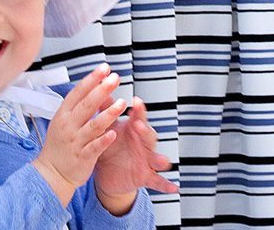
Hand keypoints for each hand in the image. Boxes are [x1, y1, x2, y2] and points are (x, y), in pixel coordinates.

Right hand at [33, 64, 126, 206]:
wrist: (51, 172)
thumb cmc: (59, 145)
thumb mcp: (61, 121)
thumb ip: (76, 106)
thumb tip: (91, 86)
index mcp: (63, 115)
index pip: (78, 92)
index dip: (91, 79)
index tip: (103, 69)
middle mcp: (68, 126)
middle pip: (86, 104)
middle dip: (101, 90)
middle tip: (115, 78)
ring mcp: (75, 141)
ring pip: (93, 125)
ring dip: (108, 113)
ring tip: (122, 103)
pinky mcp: (83, 157)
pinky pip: (95, 147)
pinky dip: (104, 140)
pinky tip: (114, 133)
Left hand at [93, 96, 177, 213]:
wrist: (108, 172)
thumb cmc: (110, 144)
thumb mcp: (107, 128)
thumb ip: (105, 109)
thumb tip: (99, 86)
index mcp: (133, 130)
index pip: (138, 118)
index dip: (139, 110)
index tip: (136, 100)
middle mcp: (143, 144)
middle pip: (149, 136)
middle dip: (145, 131)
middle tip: (139, 125)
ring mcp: (146, 160)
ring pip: (156, 158)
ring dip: (160, 159)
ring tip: (162, 160)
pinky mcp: (145, 176)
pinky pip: (158, 181)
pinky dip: (166, 184)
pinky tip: (174, 188)